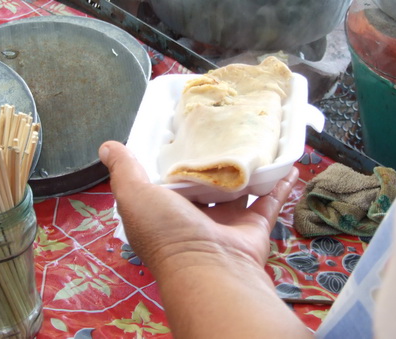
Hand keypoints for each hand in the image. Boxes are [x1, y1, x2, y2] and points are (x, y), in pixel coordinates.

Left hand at [99, 140, 298, 272]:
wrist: (210, 267)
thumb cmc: (167, 231)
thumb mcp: (135, 195)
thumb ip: (124, 170)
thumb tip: (107, 146)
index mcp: (166, 210)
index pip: (168, 178)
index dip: (173, 155)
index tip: (183, 127)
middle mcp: (195, 217)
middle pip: (205, 182)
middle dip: (212, 160)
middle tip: (222, 127)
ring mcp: (226, 223)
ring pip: (238, 189)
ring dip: (246, 169)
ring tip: (254, 139)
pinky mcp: (253, 226)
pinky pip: (269, 200)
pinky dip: (280, 184)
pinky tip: (289, 163)